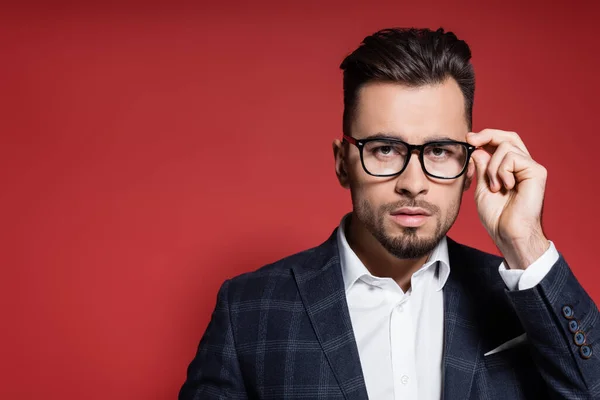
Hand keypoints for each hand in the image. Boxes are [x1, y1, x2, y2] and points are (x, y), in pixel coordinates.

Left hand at [467, 129, 549, 269]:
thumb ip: (482, 168)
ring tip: (495, 187)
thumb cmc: (496, 216)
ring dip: (492, 166)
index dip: (485, 137)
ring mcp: (531, 168)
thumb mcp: (482, 187)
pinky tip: (504, 186)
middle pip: (508, 137)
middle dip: (487, 135)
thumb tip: (477, 149)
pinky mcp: (536, 172)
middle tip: (471, 140)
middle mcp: (523, 166)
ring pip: (506, 147)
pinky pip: (513, 157)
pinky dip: (502, 170)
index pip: (501, 143)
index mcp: (511, 169)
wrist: (508, 233)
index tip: (468, 139)